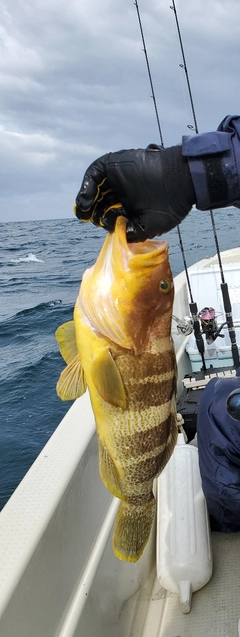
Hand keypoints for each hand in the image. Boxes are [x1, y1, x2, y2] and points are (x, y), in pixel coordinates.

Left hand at [74, 145, 194, 241]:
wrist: (180, 182)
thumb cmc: (169, 206)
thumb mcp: (146, 227)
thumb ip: (129, 233)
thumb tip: (111, 231)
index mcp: (130, 204)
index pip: (108, 211)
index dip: (101, 218)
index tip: (99, 223)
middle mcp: (122, 190)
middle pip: (99, 199)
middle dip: (92, 210)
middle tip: (89, 218)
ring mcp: (118, 177)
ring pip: (95, 187)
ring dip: (87, 200)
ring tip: (84, 211)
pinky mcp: (115, 164)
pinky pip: (96, 173)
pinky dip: (87, 187)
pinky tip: (85, 201)